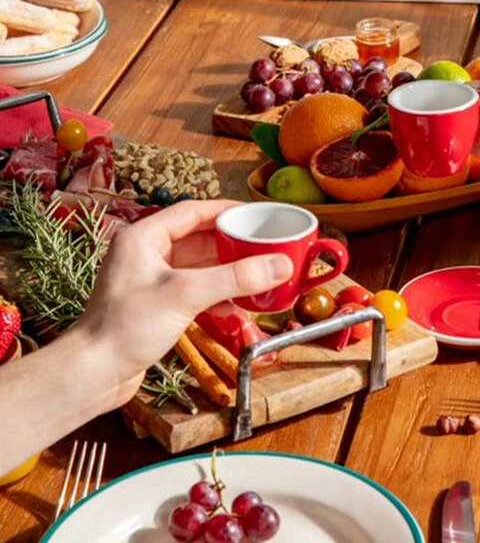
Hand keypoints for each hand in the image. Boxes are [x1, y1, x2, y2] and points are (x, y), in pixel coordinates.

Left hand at [73, 200, 293, 406]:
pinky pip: (193, 290)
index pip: (192, 211)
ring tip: (255, 273)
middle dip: (231, 243)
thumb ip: (235, 277)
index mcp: (144, 237)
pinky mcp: (155, 305)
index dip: (226, 211)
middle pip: (198, 238)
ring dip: (226, 270)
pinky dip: (215, 294)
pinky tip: (234, 305)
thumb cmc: (124, 328)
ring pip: (198, 266)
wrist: (94, 374)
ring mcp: (150, 280)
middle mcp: (145, 254)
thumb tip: (278, 265)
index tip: (255, 215)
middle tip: (262, 245)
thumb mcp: (186, 295)